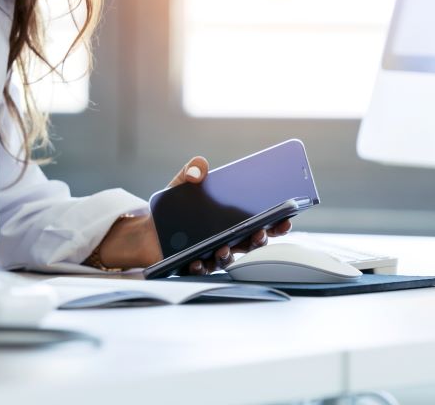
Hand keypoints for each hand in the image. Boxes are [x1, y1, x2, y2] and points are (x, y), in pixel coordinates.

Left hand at [169, 157, 292, 275]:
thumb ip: (191, 171)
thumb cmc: (174, 207)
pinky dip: (201, 265)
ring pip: (227, 258)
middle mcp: (225, 238)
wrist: (149, 227)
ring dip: (229, 254)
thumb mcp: (182, 183)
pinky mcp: (193, 262)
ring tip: (225, 248)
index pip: (258, 222)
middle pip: (249, 242)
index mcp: (230, 219)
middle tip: (260, 233)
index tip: (286, 219)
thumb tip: (199, 167)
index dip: (275, 223)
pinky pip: (201, 268)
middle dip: (258, 240)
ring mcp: (211, 252)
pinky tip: (197, 261)